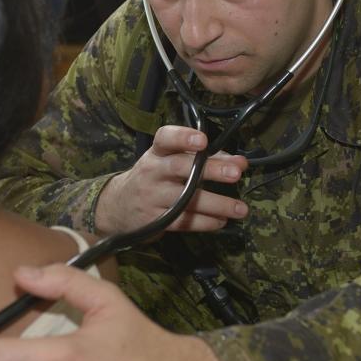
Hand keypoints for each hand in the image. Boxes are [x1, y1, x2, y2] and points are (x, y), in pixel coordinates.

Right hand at [94, 125, 248, 235]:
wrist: (118, 207)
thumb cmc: (155, 178)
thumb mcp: (173, 162)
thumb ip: (209, 159)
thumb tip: (241, 163)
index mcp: (157, 152)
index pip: (165, 138)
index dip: (183, 137)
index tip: (203, 141)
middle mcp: (153, 172)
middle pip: (180, 168)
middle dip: (210, 170)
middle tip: (235, 174)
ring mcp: (152, 197)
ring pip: (186, 200)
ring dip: (217, 204)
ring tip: (241, 209)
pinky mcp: (155, 221)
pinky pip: (184, 222)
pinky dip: (206, 222)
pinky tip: (222, 221)